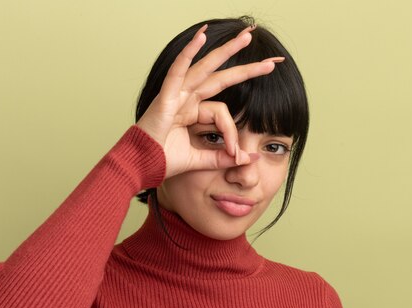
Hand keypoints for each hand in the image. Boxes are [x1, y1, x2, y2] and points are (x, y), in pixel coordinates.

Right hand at [135, 24, 284, 178]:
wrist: (140, 168)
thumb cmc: (161, 162)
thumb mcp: (199, 161)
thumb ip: (222, 158)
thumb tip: (248, 158)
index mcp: (192, 113)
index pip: (223, 113)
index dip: (233, 132)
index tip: (238, 153)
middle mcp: (185, 99)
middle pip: (220, 77)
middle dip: (246, 68)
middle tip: (271, 61)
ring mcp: (175, 95)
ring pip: (205, 68)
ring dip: (226, 51)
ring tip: (246, 36)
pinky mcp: (165, 97)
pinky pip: (178, 71)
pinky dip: (188, 53)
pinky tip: (201, 36)